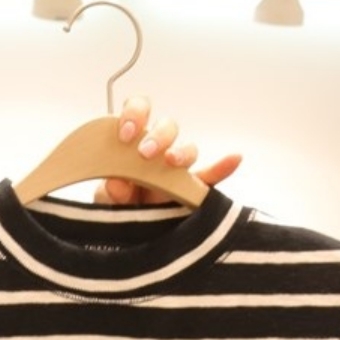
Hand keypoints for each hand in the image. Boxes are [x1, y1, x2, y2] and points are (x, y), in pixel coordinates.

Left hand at [97, 94, 241, 205]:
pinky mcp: (189, 190)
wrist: (121, 229)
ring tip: (171, 162)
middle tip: (145, 152)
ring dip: (181, 152)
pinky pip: (209, 178)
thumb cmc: (113, 203)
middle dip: (158, 136)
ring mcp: (175, 170)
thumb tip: (117, 182)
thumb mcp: (106, 197)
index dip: (135, 114)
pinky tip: (234, 159)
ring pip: (187, 150)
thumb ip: (111, 189)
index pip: (138, 110)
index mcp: (133, 141)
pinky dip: (222, 168)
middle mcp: (157, 150)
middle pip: (166, 128)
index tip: (126, 133)